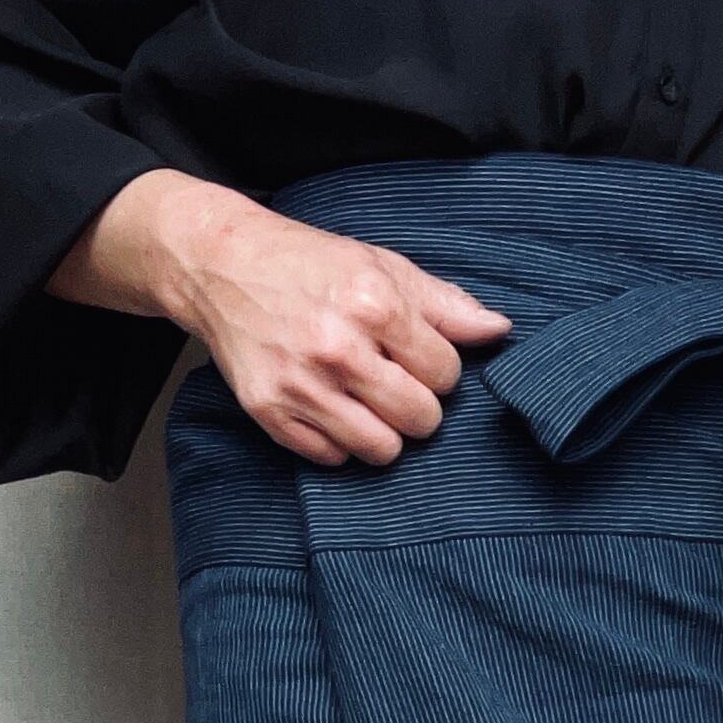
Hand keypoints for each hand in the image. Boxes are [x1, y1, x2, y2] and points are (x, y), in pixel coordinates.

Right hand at [49, 170, 511, 465]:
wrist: (221, 264)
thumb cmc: (310, 265)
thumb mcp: (381, 267)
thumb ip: (444, 305)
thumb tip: (500, 331)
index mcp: (373, 304)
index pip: (446, 373)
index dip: (437, 368)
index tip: (415, 356)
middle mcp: (338, 348)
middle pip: (421, 419)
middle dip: (417, 405)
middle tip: (392, 382)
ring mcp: (302, 386)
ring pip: (383, 450)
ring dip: (384, 433)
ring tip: (366, 402)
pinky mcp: (272, 413)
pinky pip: (334, 458)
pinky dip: (339, 442)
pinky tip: (329, 408)